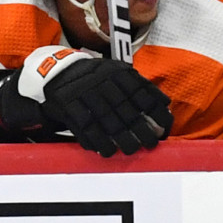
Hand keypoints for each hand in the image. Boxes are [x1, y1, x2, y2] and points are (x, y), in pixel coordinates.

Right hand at [38, 58, 172, 156]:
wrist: (58, 71)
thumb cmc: (95, 77)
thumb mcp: (116, 72)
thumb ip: (138, 87)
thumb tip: (163, 108)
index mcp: (116, 72)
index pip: (142, 93)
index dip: (155, 112)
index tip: (164, 128)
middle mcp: (101, 81)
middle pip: (126, 110)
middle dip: (142, 130)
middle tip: (150, 144)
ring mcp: (84, 93)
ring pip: (108, 121)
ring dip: (122, 140)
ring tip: (131, 150)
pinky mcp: (68, 106)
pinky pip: (86, 128)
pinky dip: (98, 142)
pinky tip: (108, 151)